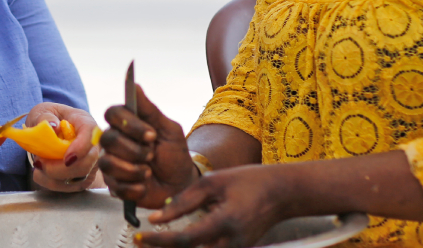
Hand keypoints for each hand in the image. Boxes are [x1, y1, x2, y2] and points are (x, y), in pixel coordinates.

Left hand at [24, 102, 100, 191]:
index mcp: (85, 122)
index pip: (92, 134)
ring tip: (38, 165)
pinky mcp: (83, 177)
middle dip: (62, 169)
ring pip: (80, 178)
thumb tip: (52, 126)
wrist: (49, 132)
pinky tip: (41, 174)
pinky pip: (71, 187)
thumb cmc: (48, 119)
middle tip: (39, 163)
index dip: (81, 148)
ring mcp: (91, 162)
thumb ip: (44, 117)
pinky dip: (52, 184)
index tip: (66, 159)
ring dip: (54, 178)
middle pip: (89, 162)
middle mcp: (93, 143)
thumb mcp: (42, 111)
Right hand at [99, 84, 197, 207]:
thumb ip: (150, 110)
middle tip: (152, 156)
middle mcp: (114, 141)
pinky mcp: (113, 184)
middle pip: (108, 138)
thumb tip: (135, 84)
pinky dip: (135, 187)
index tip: (151, 135)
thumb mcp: (169, 130)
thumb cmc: (175, 154)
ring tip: (148, 172)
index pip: (112, 113)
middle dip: (134, 150)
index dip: (129, 124)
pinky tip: (144, 185)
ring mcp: (111, 162)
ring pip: (108, 163)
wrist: (180, 185)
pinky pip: (115, 185)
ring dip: (134, 170)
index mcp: (126, 124)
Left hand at [136, 165, 284, 247]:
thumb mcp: (213, 182)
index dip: (159, 240)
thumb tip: (156, 216)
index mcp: (224, 223)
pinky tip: (173, 242)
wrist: (282, 193)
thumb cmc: (248, 181)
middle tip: (140, 242)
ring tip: (152, 242)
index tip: (140, 236)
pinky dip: (189, 247)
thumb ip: (184, 200)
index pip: (184, 239)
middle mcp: (231, 243)